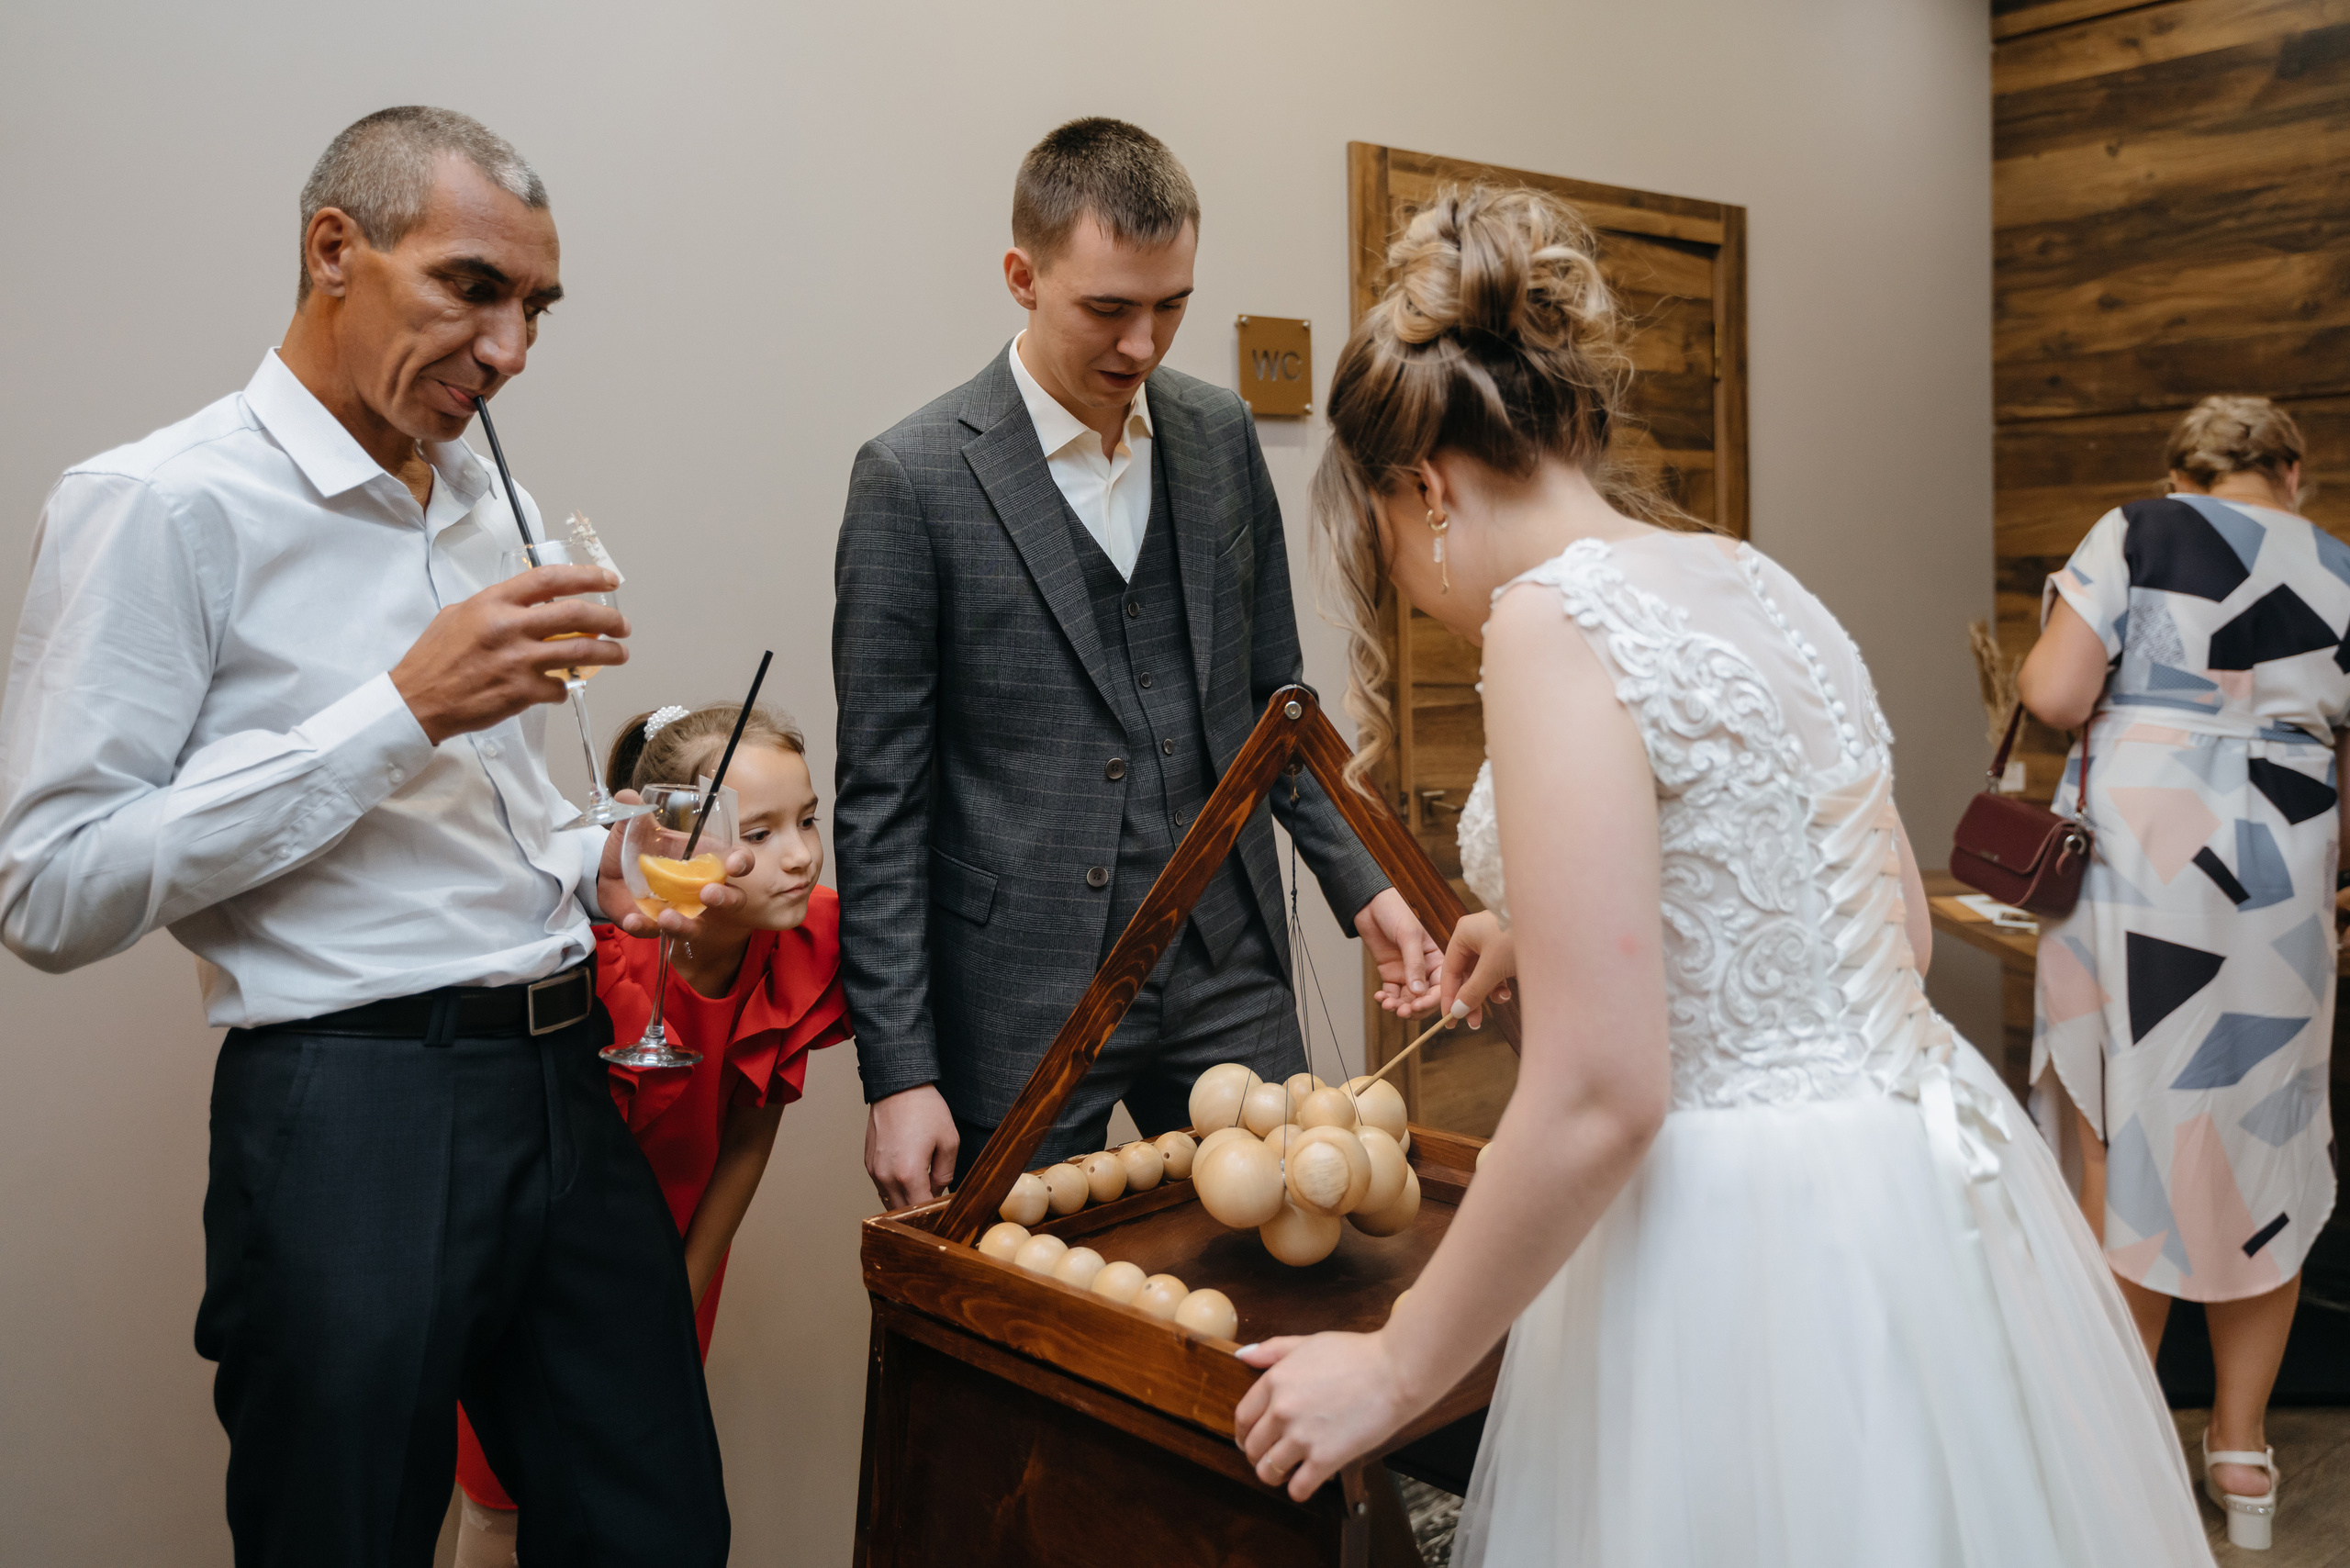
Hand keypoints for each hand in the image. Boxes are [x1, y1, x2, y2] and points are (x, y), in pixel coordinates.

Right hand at [390, 565, 629, 743]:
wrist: (417, 700)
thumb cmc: (434, 659)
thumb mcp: (459, 615)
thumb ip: (497, 606)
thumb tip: (529, 604)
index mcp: (494, 603)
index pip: (551, 579)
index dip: (587, 577)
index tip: (609, 579)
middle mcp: (509, 628)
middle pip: (577, 614)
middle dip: (609, 618)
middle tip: (622, 624)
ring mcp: (518, 661)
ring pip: (581, 651)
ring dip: (608, 653)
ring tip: (619, 654)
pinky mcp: (522, 692)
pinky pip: (559, 687)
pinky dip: (564, 686)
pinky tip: (560, 686)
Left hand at [595, 791, 754, 939]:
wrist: (608, 876)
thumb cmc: (635, 850)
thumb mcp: (634, 830)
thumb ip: (635, 814)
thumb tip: (627, 795)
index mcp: (704, 860)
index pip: (736, 861)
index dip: (742, 862)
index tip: (734, 864)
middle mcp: (699, 889)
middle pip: (731, 899)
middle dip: (725, 898)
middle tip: (708, 894)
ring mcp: (681, 911)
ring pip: (697, 927)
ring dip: (686, 926)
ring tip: (666, 917)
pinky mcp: (655, 926)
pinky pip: (653, 933)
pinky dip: (644, 927)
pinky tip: (633, 920)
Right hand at [866, 1083, 958, 1208]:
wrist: (898, 1087)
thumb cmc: (925, 1109)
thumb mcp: (949, 1141)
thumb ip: (946, 1174)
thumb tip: (938, 1191)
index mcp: (908, 1173)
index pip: (922, 1208)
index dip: (936, 1212)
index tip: (945, 1210)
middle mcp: (886, 1176)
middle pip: (903, 1211)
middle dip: (919, 1210)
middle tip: (936, 1202)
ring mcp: (874, 1170)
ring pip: (890, 1202)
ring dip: (905, 1200)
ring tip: (923, 1189)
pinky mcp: (868, 1163)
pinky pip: (882, 1187)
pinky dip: (895, 1189)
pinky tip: (908, 1177)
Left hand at [1234, 1332, 1417, 1500]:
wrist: (1396, 1372)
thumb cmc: (1357, 1355)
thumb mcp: (1308, 1342)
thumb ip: (1272, 1350)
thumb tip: (1243, 1356)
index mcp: (1275, 1381)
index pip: (1242, 1417)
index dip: (1243, 1433)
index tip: (1250, 1440)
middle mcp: (1282, 1410)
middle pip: (1251, 1448)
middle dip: (1257, 1456)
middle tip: (1271, 1457)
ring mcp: (1302, 1436)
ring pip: (1267, 1472)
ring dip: (1275, 1475)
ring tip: (1287, 1472)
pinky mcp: (1325, 1459)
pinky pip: (1297, 1488)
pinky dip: (1299, 1489)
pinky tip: (1307, 1481)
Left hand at [1357, 889, 1442, 1017]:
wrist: (1370, 903)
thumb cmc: (1396, 909)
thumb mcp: (1409, 935)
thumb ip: (1414, 964)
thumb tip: (1418, 992)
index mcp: (1439, 957)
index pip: (1442, 986)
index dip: (1433, 1000)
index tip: (1419, 1007)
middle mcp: (1427, 969)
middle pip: (1426, 999)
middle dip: (1415, 1008)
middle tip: (1403, 1011)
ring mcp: (1409, 973)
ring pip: (1409, 1000)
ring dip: (1400, 1007)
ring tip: (1388, 1005)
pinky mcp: (1392, 974)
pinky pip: (1393, 994)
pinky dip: (1387, 999)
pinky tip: (1381, 998)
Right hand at [1437, 911, 1514, 1026]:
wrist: (1554, 926)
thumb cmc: (1516, 938)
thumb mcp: (1492, 968)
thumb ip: (1473, 991)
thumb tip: (1457, 1012)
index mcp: (1464, 933)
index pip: (1450, 970)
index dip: (1449, 997)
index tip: (1450, 1021)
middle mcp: (1476, 936)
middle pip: (1466, 974)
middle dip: (1471, 998)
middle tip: (1473, 1023)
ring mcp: (1493, 942)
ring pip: (1483, 974)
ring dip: (1488, 992)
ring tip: (1500, 1001)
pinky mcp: (1508, 949)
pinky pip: (1497, 971)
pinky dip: (1500, 984)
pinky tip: (1508, 992)